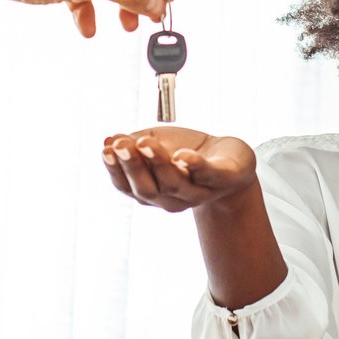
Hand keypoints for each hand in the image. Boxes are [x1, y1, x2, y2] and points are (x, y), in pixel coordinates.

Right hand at [103, 127, 256, 211]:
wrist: (233, 161)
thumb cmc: (188, 153)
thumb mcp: (157, 143)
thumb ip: (133, 143)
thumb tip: (108, 141)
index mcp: (153, 190)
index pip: (127, 187)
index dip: (115, 170)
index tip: (106, 149)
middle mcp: (172, 197)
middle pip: (148, 190)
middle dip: (133, 166)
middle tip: (121, 145)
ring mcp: (198, 191)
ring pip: (175, 183)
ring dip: (158, 163)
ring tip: (145, 142)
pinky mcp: (222, 179)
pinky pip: (208, 175)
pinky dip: (194, 166)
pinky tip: (182, 156)